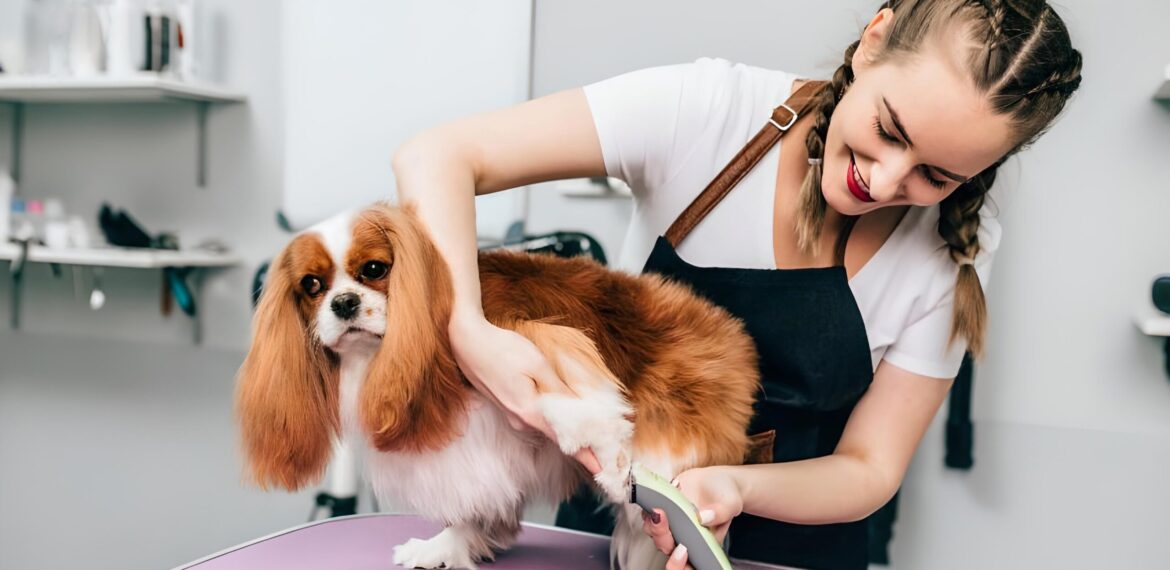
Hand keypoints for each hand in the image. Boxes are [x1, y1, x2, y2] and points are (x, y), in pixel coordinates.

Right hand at [449, 314, 600, 472]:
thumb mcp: (537, 365)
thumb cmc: (502, 349)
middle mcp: (520, 421)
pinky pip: (535, 417)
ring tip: (589, 428)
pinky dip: (551, 416)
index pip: (565, 441)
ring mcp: (512, 416)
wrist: (466, 342)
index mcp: (529, 413)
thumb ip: (559, 391)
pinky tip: (561, 410)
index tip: (603, 470)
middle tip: (604, 446)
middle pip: (557, 436)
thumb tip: (580, 411)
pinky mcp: (507, 407)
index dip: (586, 456)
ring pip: (546, 425)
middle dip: (580, 440)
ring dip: (566, 426)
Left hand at [641, 466, 743, 569]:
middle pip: (666, 546)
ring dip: (652, 522)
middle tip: (662, 517)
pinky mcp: (664, 509)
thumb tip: (702, 517)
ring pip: (654, 531)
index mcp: (702, 544)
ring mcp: (671, 524)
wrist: (717, 481)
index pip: (687, 565)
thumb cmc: (726, 498)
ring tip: (659, 507)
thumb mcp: (731, 505)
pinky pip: (649, 513)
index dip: (679, 563)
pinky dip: (650, 505)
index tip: (682, 549)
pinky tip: (661, 494)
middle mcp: (684, 537)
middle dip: (661, 535)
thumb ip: (720, 513)